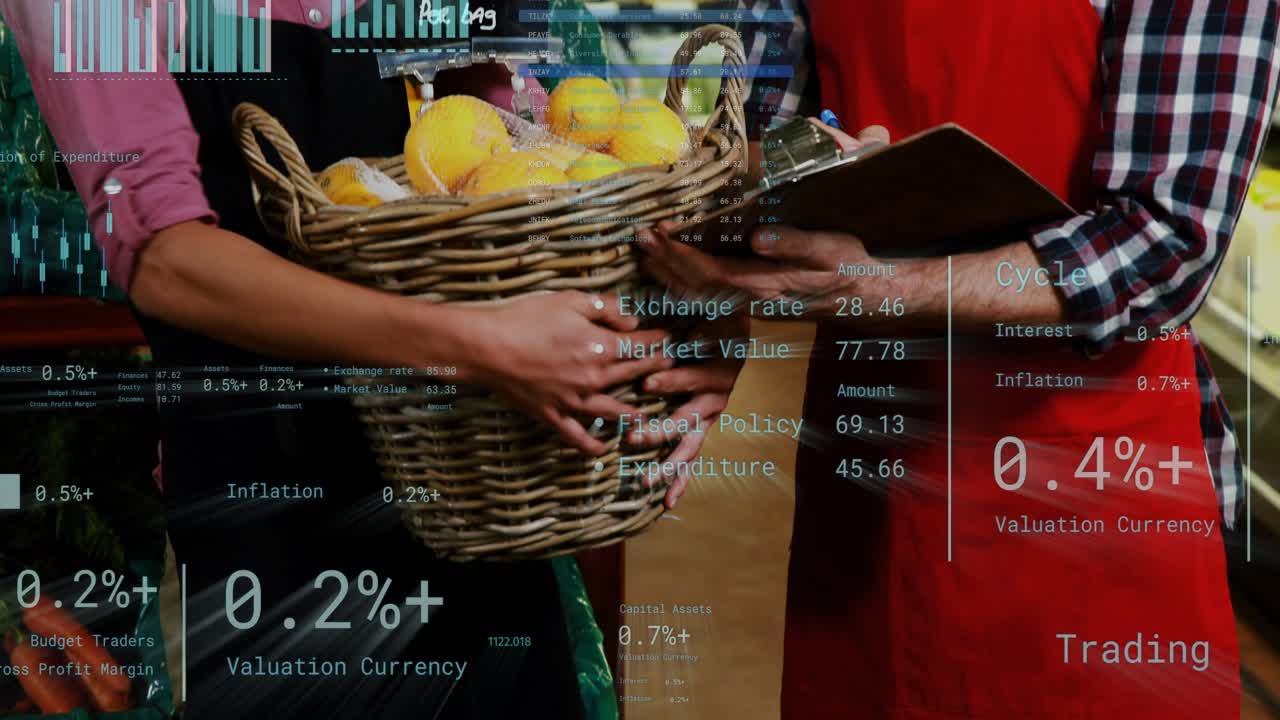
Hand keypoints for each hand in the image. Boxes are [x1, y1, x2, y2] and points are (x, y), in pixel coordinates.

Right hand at [465, 291, 674, 454]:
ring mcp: (573, 401)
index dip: (658, 341)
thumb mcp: (571, 300)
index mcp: (601, 348)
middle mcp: (594, 379)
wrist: (487, 347)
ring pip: (613, 411)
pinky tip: (601, 449)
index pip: (641, 346)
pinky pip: (577, 435)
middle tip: (667, 368)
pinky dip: (591, 444)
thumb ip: (607, 310)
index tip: (670, 339)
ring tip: (645, 416)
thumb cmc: (526, 318)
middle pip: (632, 375)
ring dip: (633, 413)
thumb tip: (632, 321)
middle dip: (653, 370)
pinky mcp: (552, 414)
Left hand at [631, 314, 748, 507]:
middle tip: (634, 439)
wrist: (737, 334)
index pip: (693, 380)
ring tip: (646, 484)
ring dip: (667, 466)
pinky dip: (680, 481)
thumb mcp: (712, 323)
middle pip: (687, 420)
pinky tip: (667, 503)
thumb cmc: (717, 326)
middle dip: (660, 432)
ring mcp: (708, 419)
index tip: (647, 385)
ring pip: (688, 447)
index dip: (673, 383)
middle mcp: (714, 401)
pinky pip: (693, 459)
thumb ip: (698, 331)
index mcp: (716, 374)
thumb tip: (682, 338)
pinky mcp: (703, 429)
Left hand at [638, 121, 890, 319]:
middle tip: (638, 238)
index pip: (711, 270)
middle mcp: (751, 304)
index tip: (659, 232)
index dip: (681, 253)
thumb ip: (795, 243)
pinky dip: (684, 291)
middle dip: (664, 262)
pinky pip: (708, 304)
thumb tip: (759, 237)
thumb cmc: (848, 268)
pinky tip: (669, 282)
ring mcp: (749, 312)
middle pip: (695, 286)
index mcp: (766, 286)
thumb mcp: (831, 249)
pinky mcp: (750, 313)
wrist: (863, 299)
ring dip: (668, 277)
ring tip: (645, 256)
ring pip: (697, 298)